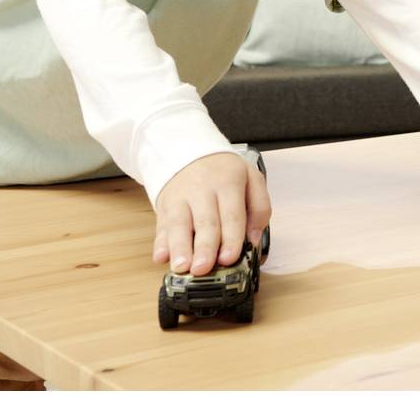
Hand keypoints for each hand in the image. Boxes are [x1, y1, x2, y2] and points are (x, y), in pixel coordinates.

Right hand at [153, 152, 271, 275]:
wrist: (190, 151)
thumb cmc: (223, 172)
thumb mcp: (251, 179)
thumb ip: (259, 208)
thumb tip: (253, 239)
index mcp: (228, 183)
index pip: (232, 214)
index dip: (231, 238)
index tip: (228, 258)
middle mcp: (202, 190)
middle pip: (205, 221)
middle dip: (204, 247)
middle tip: (203, 268)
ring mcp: (180, 197)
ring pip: (179, 224)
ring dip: (179, 247)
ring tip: (181, 267)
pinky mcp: (165, 205)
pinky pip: (161, 224)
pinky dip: (159, 242)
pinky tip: (161, 256)